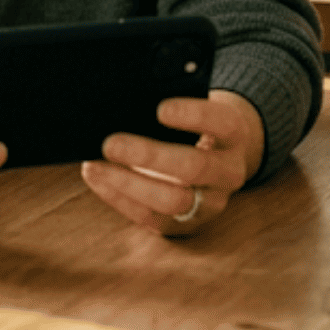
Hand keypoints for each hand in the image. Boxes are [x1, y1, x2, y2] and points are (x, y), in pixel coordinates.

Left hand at [79, 89, 264, 235]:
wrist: (216, 160)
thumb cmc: (193, 127)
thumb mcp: (194, 111)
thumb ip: (167, 108)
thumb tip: (119, 105)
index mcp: (233, 135)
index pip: (222, 123)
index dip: (192, 115)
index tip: (160, 109)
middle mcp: (228, 172)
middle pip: (195, 167)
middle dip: (149, 155)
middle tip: (111, 143)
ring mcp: (210, 203)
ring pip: (174, 201)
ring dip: (129, 183)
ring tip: (96, 165)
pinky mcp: (187, 224)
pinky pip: (152, 218)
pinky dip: (119, 198)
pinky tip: (98, 179)